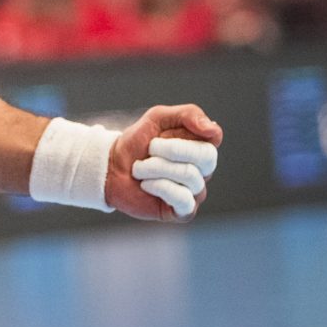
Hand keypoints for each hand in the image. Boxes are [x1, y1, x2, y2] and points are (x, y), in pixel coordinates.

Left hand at [107, 105, 222, 222]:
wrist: (112, 167)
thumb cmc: (138, 141)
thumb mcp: (157, 118)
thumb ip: (187, 114)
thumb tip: (212, 129)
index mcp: (201, 145)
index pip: (214, 136)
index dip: (190, 132)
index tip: (164, 133)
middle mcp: (204, 170)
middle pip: (205, 156)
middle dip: (170, 149)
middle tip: (149, 149)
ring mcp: (196, 191)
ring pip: (189, 175)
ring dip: (155, 167)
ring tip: (140, 168)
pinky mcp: (184, 211)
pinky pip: (183, 198)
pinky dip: (159, 187)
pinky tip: (146, 185)